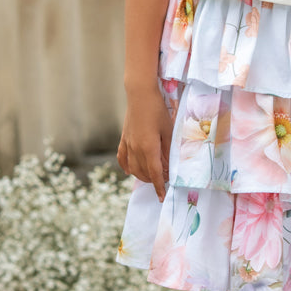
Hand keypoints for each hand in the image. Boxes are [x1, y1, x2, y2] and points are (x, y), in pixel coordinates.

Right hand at [118, 86, 172, 200]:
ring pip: (132, 168)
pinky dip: (126, 166)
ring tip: (151, 177)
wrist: (140, 94)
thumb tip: (168, 167)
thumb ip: (168, 151)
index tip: (162, 197)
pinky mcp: (124, 138)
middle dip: (152, 181)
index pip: (154, 173)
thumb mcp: (168, 131)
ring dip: (141, 176)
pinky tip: (129, 171)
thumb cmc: (158, 110)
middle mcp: (136, 149)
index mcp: (149, 148)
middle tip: (163, 180)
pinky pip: (122, 157)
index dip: (159, 186)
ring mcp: (128, 144)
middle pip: (143, 173)